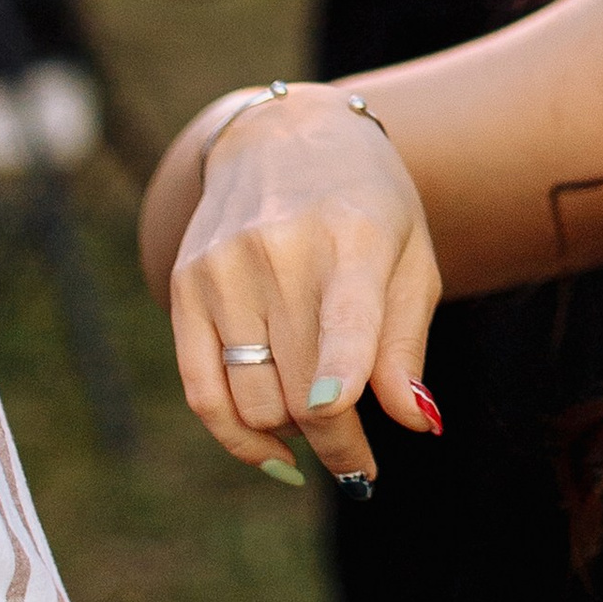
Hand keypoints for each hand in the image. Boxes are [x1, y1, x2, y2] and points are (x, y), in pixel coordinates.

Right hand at [167, 92, 441, 488]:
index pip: (341, 324)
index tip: (344, 425)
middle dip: (338, 442)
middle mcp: (278, 251)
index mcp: (352, 237)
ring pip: (255, 399)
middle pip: (302, 386)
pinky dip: (236, 436)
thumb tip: (419, 423)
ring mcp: (222, 269)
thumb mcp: (411, 257)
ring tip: (322, 428)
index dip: (339, 381)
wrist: (282, 137)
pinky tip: (272, 454)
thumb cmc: (368, 207)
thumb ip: (408, 344)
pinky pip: (201, 390)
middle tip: (361, 463)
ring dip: (292, 436)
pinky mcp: (183, 287)